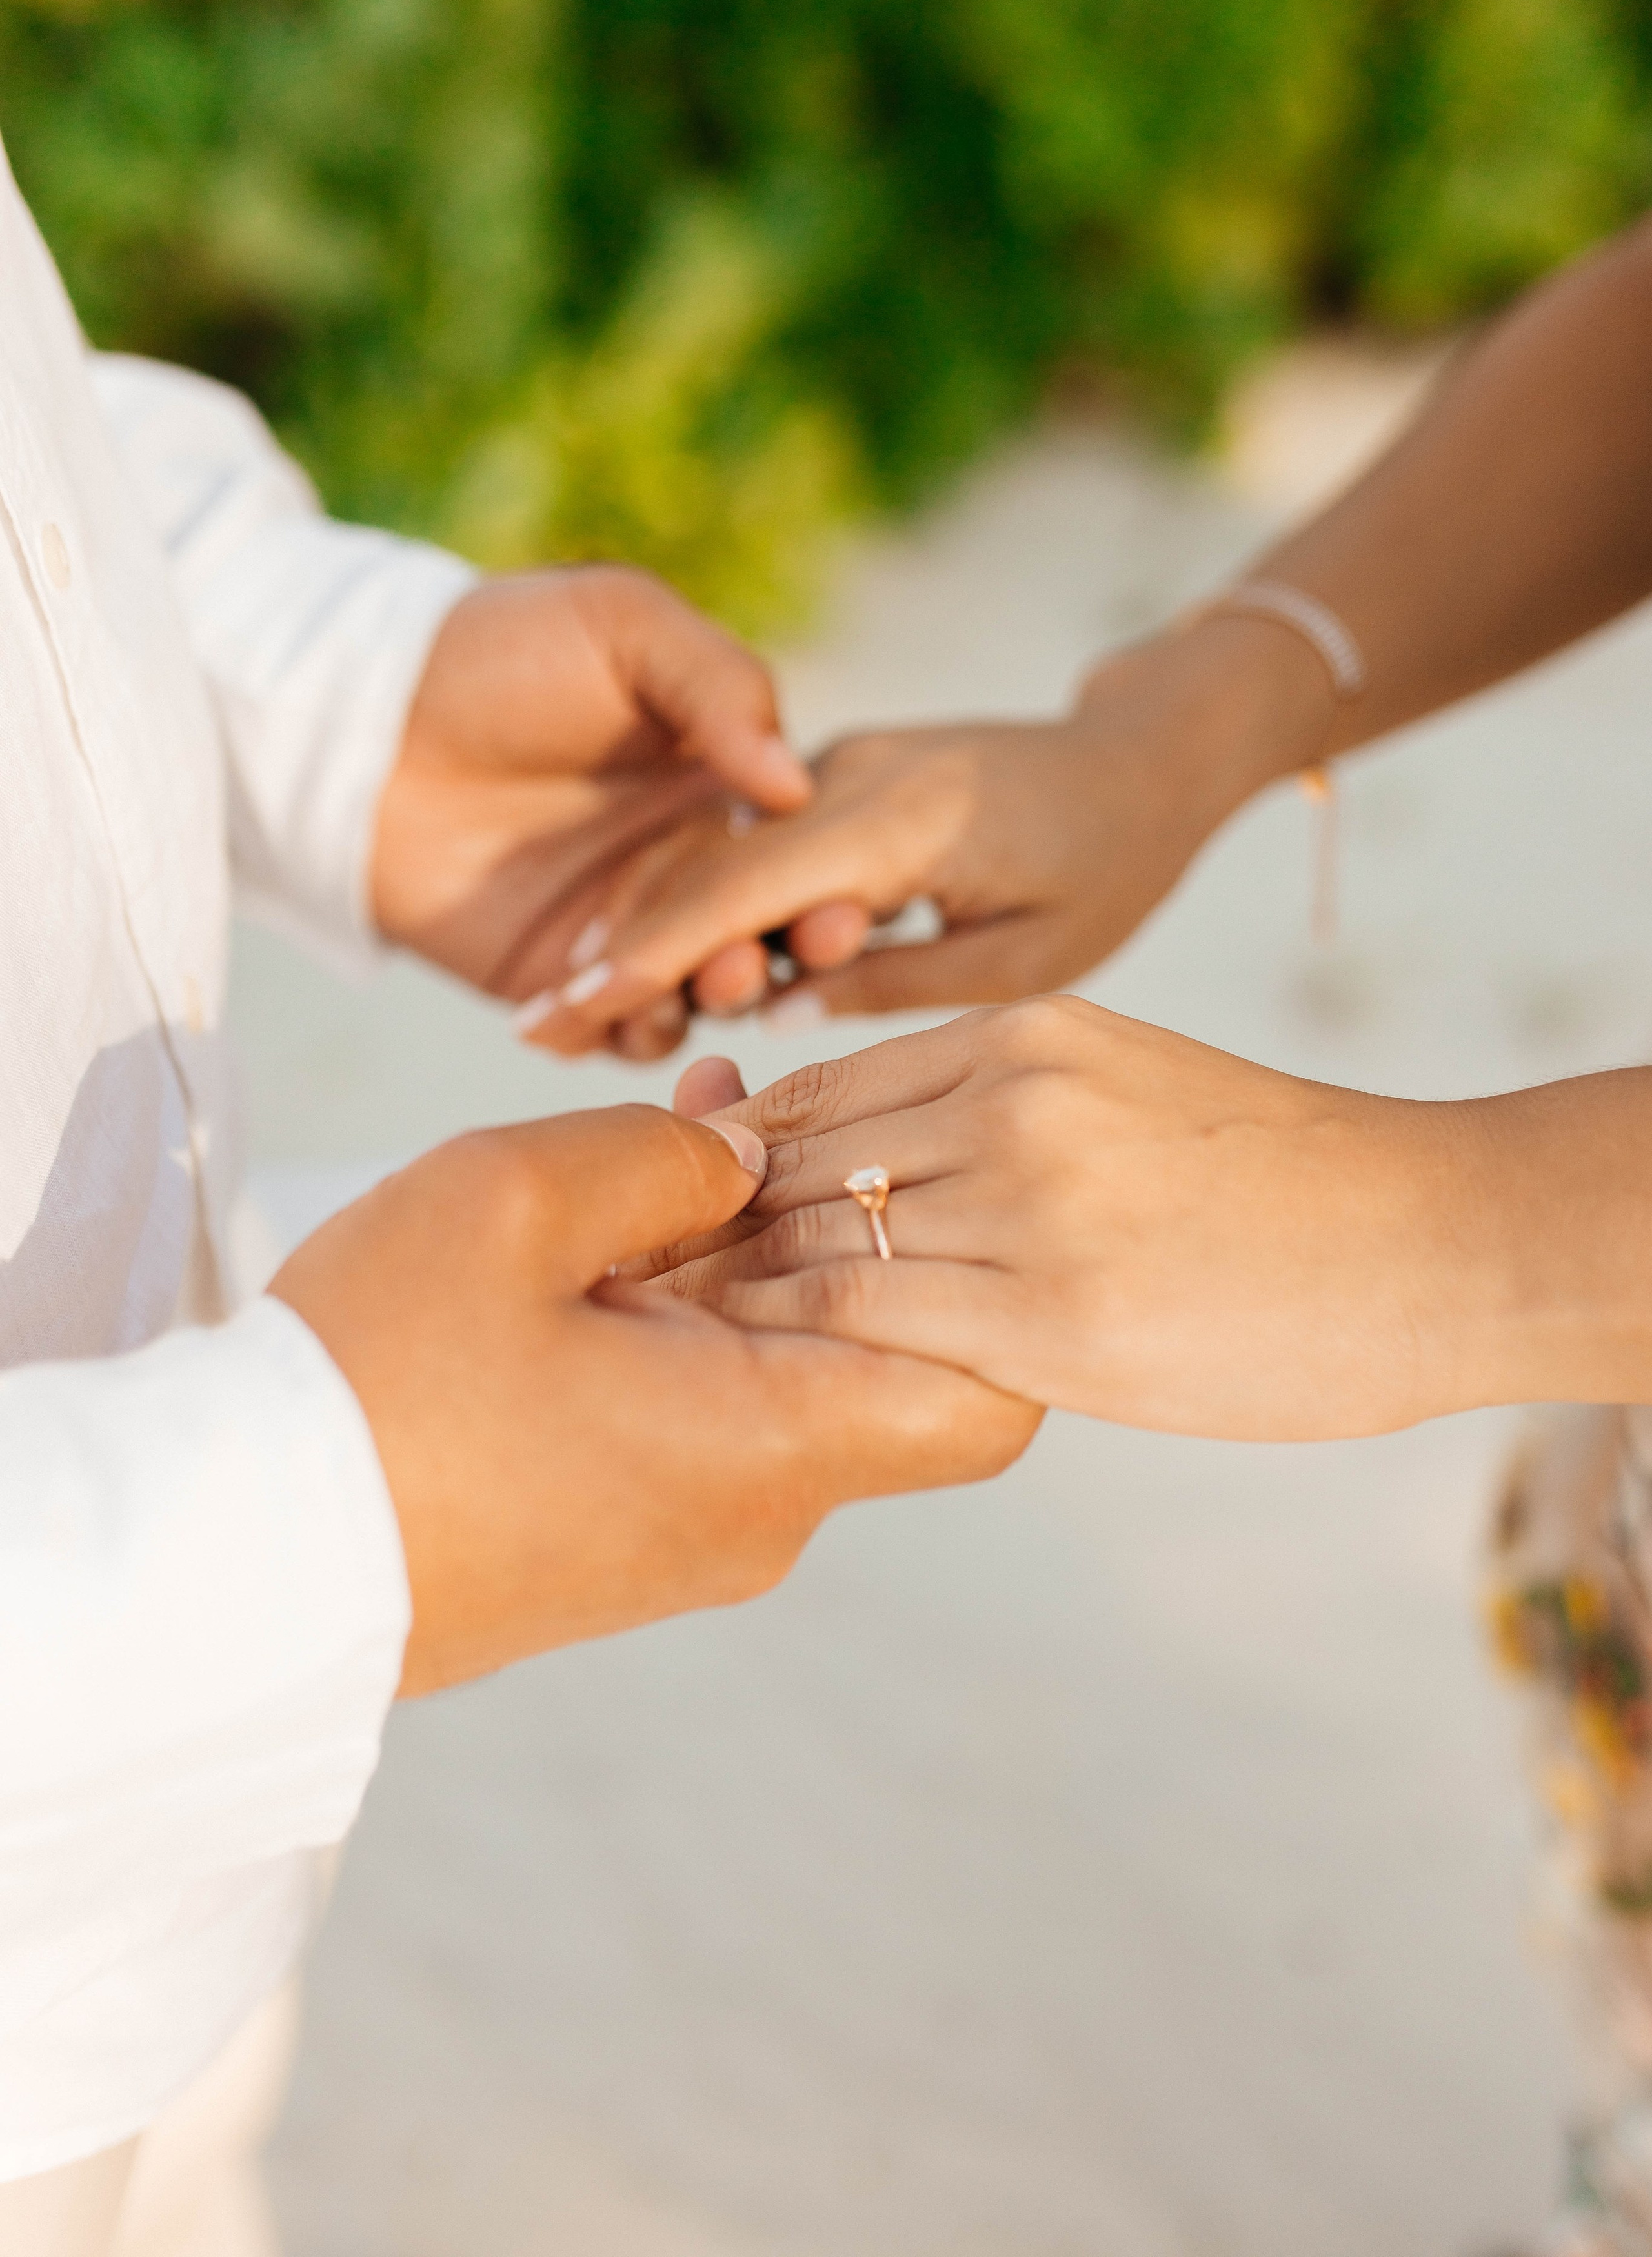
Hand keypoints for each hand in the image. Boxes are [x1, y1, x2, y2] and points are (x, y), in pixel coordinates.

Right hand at [270, 1101, 1039, 1693]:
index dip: (989, 1276)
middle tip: (749, 1112)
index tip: (914, 1172)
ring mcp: (686, 1536)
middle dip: (833, 1224)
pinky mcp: (618, 1537)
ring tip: (667, 1139)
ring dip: (742, 1259)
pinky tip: (607, 1229)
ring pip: (779, 1376)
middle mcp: (758, 1515)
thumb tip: (747, 1154)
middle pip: (878, 1362)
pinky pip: (700, 1413)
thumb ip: (661, 1154)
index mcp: (770, 1445)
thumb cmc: (372, 1375)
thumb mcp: (511, 1200)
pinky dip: (681, 1318)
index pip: (992, 1394)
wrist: (233, 1555)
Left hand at [370, 564, 825, 1061]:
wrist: (361, 716)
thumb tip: (796, 785)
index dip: (826, 885)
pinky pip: (613, 1031)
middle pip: (757, 933)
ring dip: (706, 1001)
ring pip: (695, 994)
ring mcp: (621, 930)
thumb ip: (719, 688)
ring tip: (695, 989)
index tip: (842, 909)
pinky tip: (616, 1016)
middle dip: (772, 955)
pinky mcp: (557, 984)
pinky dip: (627, 1035)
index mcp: (719, 784)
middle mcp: (683, 864)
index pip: (797, 852)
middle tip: (754, 960)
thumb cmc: (498, 648)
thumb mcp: (624, 625)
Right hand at [527, 614, 1332, 1057]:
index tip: (572, 1011)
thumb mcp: (1025, 958)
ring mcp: (841, 767)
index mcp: (904, 817)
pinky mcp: (840, 778)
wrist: (1141, 758)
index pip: (747, 889)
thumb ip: (899, 983)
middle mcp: (854, 776)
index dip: (653, 954)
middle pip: (709, 868)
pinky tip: (650, 964)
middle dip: (619, 948)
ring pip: (721, 853)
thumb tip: (781, 1016)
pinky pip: (754, 844)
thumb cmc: (1108, 866)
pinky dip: (701, 901)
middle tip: (536, 1029)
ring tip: (570, 1009)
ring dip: (648, 927)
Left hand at [650, 999, 1639, 1442]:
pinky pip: (869, 1320)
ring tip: (641, 1335)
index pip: (819, 1090)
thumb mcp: (1126, 1087)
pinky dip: (787, 1344)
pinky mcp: (1051, 1312)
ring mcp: (1027, 1201)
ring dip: (721, 1290)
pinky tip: (733, 1376)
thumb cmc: (1281, 1178)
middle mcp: (1008, 1099)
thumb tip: (892, 1162)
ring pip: (814, 1239)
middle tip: (610, 1278)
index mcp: (1021, 1033)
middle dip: (697, 1223)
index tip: (668, 1210)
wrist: (1427, 1236)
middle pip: (795, 1159)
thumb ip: (1004, 1108)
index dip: (727, 1155)